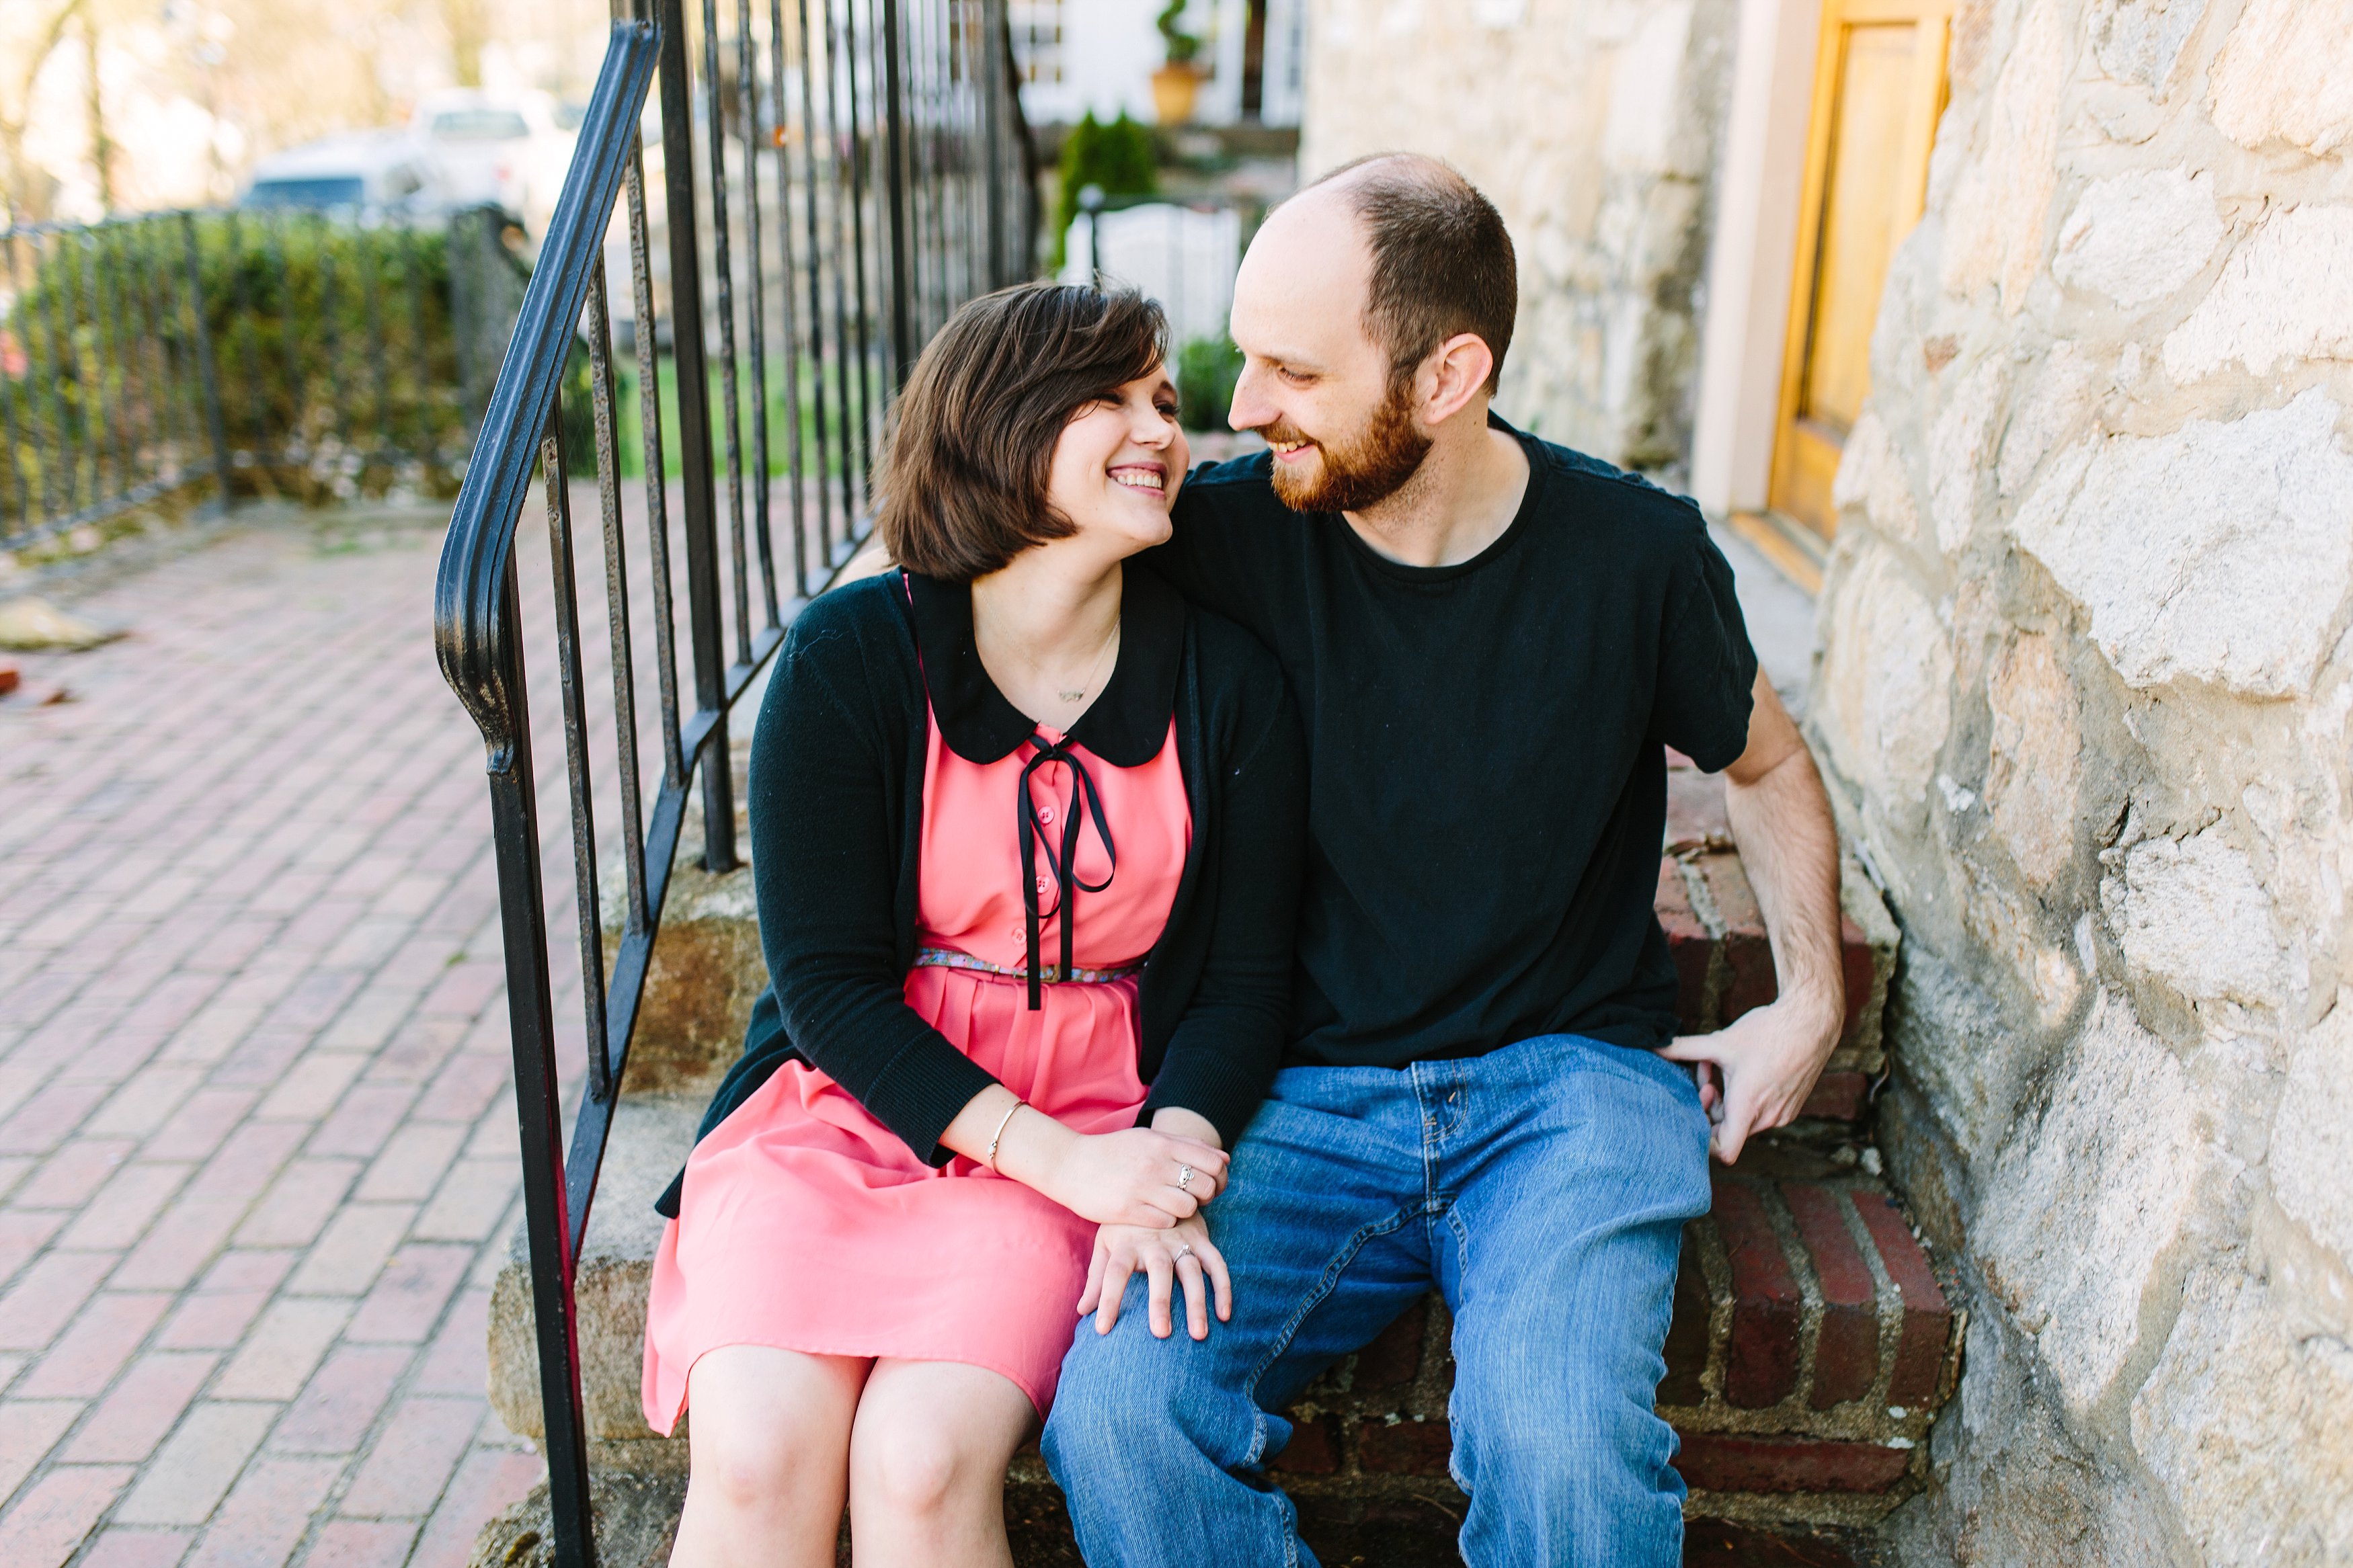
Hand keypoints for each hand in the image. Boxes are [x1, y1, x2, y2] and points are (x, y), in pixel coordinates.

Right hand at [1019, 1124, 1227, 1229]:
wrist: (1069, 1164)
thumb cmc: (1115, 1152)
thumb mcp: (1149, 1139)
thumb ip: (1187, 1146)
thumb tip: (1225, 1159)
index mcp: (1162, 1143)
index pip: (1213, 1162)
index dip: (1218, 1177)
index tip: (1207, 1183)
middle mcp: (1154, 1164)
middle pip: (1204, 1187)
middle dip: (1205, 1196)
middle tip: (1193, 1198)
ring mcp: (1141, 1187)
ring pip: (1188, 1208)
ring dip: (1186, 1211)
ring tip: (1173, 1207)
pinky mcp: (1127, 1210)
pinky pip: (1165, 1222)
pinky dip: (1165, 1221)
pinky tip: (1155, 1214)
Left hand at [1079, 1216, 1230, 1339]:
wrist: (1156, 1186)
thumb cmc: (1127, 1224)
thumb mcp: (1106, 1243)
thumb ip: (1097, 1277)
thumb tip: (1082, 1311)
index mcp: (1127, 1243)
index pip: (1114, 1272)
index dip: (1108, 1299)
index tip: (1101, 1329)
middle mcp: (1155, 1241)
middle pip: (1158, 1271)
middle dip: (1160, 1301)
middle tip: (1161, 1334)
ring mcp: (1182, 1240)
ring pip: (1192, 1271)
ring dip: (1197, 1303)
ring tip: (1198, 1335)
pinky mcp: (1202, 1239)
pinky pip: (1217, 1265)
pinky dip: (1223, 1288)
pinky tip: (1224, 1316)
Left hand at [1656, 989, 1840, 1163]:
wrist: (1812, 1022)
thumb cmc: (1768, 1032)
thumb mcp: (1721, 1041)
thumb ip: (1684, 1049)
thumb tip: (1653, 1046)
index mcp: (1747, 1106)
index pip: (1724, 1151)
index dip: (1703, 1142)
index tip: (1694, 1113)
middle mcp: (1767, 1117)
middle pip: (1727, 1131)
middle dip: (1708, 1106)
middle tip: (1705, 1076)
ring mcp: (1782, 1114)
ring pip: (1743, 1120)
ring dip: (1725, 1099)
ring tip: (1719, 1066)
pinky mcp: (1791, 1107)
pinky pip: (1761, 1114)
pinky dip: (1746, 1098)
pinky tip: (1742, 1069)